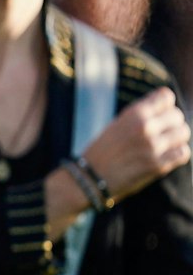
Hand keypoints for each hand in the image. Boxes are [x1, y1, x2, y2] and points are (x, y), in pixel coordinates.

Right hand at [82, 87, 191, 201]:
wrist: (90, 178)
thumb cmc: (102, 150)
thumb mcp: (117, 124)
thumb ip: (142, 114)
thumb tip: (167, 107)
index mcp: (133, 114)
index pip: (166, 96)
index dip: (164, 105)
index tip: (159, 113)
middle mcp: (145, 128)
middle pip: (177, 115)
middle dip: (172, 122)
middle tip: (162, 131)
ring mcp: (153, 147)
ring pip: (183, 133)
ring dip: (177, 137)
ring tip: (165, 143)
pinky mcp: (159, 165)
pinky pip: (183, 153)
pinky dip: (178, 153)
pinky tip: (167, 155)